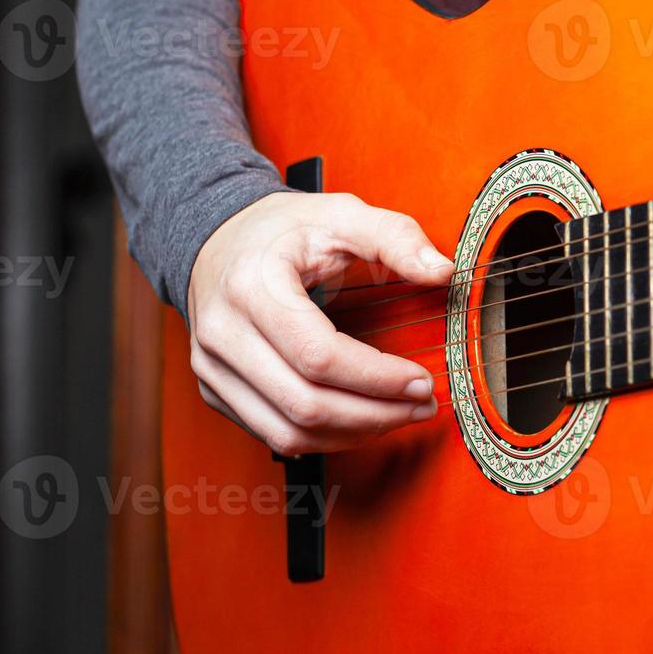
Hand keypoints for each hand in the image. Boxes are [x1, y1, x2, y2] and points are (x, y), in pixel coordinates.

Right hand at [187, 191, 454, 455]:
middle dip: (375, 414)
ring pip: (288, 433)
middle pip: (305, 404)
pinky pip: (273, 435)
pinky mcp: (214, 390)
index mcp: (251, 288)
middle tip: (423, 405)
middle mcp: (221, 334)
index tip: (422, 381)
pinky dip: (325, 438)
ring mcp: (210, 368)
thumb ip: (396, 237)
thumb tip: (442, 272)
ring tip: (400, 416)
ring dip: (354, 434)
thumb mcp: (341, 215)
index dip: (376, 378)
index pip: (318, 356)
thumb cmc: (283, 230)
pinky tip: (363, 421)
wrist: (217, 242)